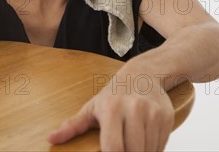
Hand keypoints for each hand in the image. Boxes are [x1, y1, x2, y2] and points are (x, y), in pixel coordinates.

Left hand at [48, 74, 174, 150]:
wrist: (143, 74)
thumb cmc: (113, 94)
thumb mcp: (91, 108)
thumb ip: (72, 126)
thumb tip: (51, 139)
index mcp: (111, 109)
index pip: (113, 148)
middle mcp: (133, 109)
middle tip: (118, 149)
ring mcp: (152, 113)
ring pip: (148, 151)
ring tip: (130, 145)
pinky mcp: (166, 117)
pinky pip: (160, 146)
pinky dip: (152, 151)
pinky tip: (143, 143)